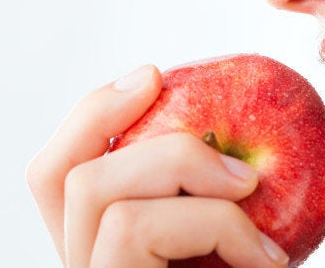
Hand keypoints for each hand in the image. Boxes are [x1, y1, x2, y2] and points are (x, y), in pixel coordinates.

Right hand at [27, 65, 288, 267]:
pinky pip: (136, 228)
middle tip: (232, 157)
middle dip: (150, 139)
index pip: (59, 173)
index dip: (93, 113)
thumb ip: (214, 203)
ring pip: (95, 190)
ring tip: (251, 197)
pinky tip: (266, 260)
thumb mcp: (235, 247)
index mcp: (104, 250)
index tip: (153, 74)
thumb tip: (241, 151)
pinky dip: (212, 224)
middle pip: (64, 174)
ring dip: (185, 171)